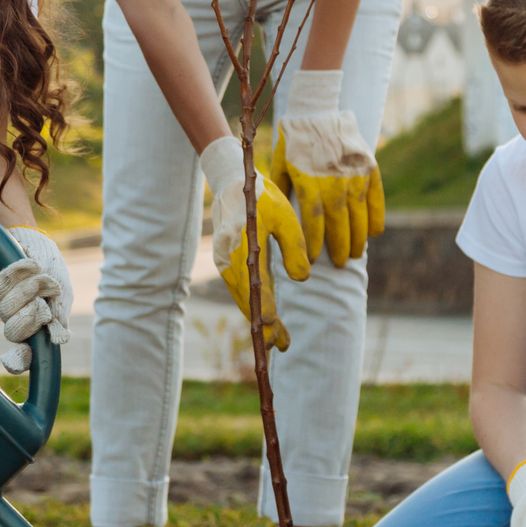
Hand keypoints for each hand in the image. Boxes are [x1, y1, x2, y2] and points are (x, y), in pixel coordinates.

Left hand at [0, 227, 72, 372]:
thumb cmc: (51, 269)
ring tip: (40, 275)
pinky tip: (30, 264)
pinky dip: (18, 273)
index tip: (16, 360)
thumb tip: (61, 340)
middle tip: (43, 301)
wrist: (35, 240)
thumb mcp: (62, 292)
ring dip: (28, 289)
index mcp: (34, 328)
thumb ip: (60, 315)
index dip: (18, 360)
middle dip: (31, 315)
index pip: (23, 355)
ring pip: (5, 308)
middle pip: (12, 332)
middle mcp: (14, 320)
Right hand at [202, 136, 310, 351]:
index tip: (280, 340)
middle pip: (248, 303)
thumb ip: (294, 248)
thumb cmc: (262, 196)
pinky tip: (265, 314)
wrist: (230, 179)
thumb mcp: (284, 217)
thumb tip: (302, 280)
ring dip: (259, 319)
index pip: (258, 294)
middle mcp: (228, 262)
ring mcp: (223, 263)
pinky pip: (238, 289)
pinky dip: (252, 304)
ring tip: (278, 339)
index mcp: (243, 253)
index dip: (269, 319)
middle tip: (283, 347)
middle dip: (265, 328)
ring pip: (242, 299)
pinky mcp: (224, 260)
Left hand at [268, 71, 383, 267]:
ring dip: (359, 236)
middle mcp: (333, 181)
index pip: (314, 220)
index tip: (314, 260)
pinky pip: (375, 196)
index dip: (316, 242)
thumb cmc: (294, 142)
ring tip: (358, 253)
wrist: (318, 110)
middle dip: (341, 246)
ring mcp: (353, 174)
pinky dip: (377, 215)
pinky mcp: (368, 166)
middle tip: (342, 264)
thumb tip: (280, 218)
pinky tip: (376, 232)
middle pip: (339, 222)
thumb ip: (282, 193)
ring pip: (358, 213)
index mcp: (309, 182)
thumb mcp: (280, 166)